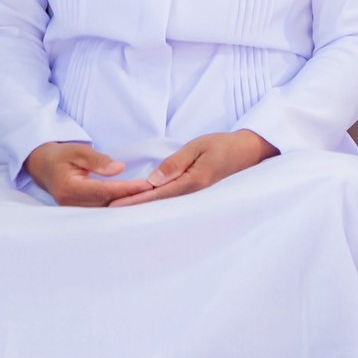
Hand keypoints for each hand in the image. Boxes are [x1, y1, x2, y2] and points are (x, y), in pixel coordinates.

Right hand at [23, 142, 153, 206]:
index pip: (104, 191)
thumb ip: (98, 160)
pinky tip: (135, 202)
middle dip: (132, 199)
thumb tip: (119, 169)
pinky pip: (102, 209)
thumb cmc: (62, 155)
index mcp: (70, 188)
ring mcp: (74, 209)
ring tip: (150, 198)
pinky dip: (119, 205)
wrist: (43, 164)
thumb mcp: (79, 151)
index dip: (127, 189)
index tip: (147, 185)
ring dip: (127, 204)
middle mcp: (71, 203)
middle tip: (156, 193)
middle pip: (107, 204)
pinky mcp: (80, 209)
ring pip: (106, 210)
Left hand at [108, 130, 278, 207]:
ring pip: (163, 205)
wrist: (249, 151)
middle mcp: (193, 194)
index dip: (133, 200)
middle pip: (157, 204)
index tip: (113, 205)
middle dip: (133, 208)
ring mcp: (195, 196)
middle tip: (108, 212)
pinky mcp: (196, 194)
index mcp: (192, 182)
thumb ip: (176, 162)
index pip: (156, 194)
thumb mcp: (199, 146)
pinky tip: (145, 204)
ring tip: (120, 210)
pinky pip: (172, 201)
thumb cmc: (224, 145)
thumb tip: (153, 180)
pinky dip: (155, 203)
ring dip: (143, 207)